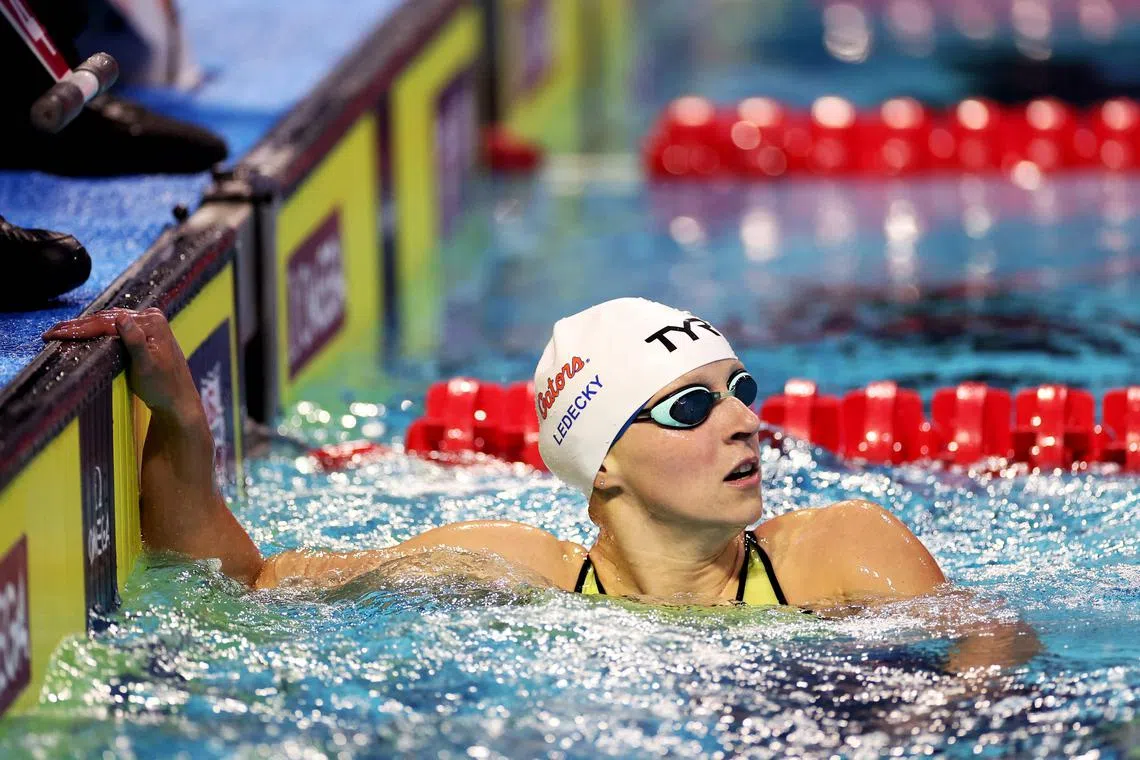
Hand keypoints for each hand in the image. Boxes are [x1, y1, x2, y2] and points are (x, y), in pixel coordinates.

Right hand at [44, 307, 198, 415]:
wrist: (178, 400)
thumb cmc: (163, 387)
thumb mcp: (146, 366)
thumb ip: (135, 341)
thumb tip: (121, 318)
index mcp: (152, 323)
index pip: (108, 323)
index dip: (79, 328)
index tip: (56, 334)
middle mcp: (151, 318)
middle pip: (106, 319)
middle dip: (77, 326)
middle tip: (51, 332)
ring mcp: (148, 324)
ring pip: (109, 321)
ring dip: (86, 326)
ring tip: (61, 331)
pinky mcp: (145, 333)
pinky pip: (116, 327)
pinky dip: (98, 330)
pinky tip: (83, 332)